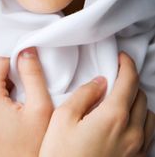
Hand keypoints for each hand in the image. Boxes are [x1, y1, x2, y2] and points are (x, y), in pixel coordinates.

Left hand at [0, 47, 53, 156]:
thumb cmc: (32, 146)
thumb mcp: (40, 106)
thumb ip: (32, 73)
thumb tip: (26, 50)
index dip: (16, 60)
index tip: (28, 70)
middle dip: (10, 77)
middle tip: (24, 95)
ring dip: (2, 89)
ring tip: (17, 107)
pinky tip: (7, 114)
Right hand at [39, 52, 154, 156]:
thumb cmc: (60, 156)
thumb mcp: (63, 118)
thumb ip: (84, 95)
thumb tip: (99, 82)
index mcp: (113, 117)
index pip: (129, 81)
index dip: (126, 64)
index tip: (121, 58)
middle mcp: (131, 133)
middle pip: (141, 96)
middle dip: (130, 82)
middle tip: (116, 77)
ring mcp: (136, 150)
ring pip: (149, 115)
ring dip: (138, 102)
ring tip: (121, 100)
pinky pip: (148, 134)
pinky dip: (141, 121)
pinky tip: (126, 123)